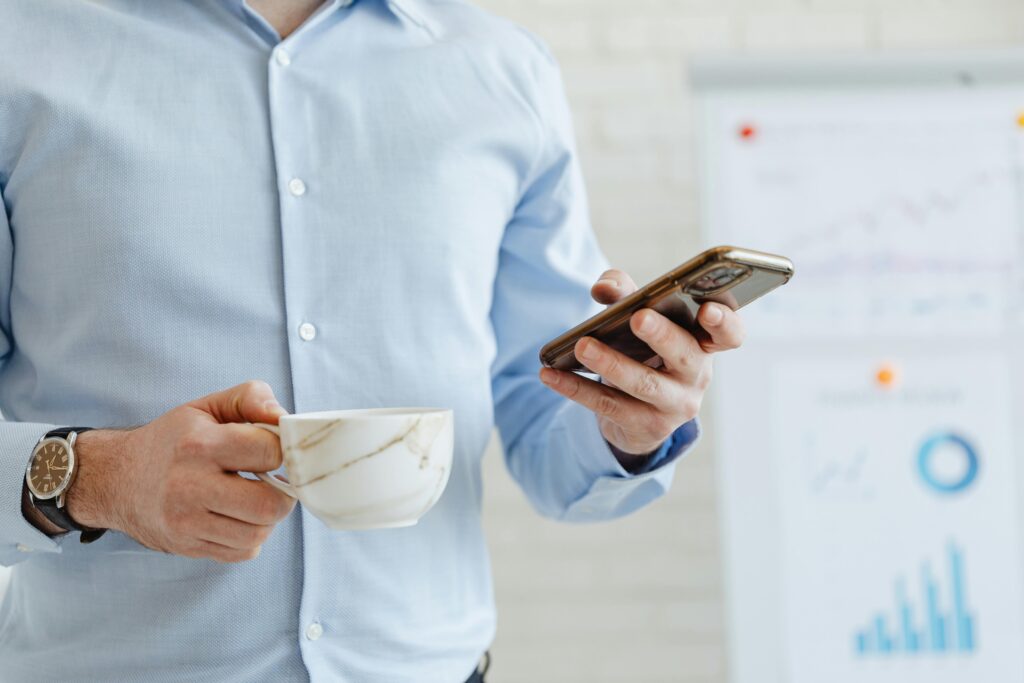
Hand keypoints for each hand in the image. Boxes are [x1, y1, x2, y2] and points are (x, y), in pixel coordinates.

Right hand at [64, 381, 296, 561]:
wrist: (116, 479)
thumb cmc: (172, 440)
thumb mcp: (207, 407)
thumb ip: (251, 398)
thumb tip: (284, 418)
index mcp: (199, 444)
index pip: (269, 451)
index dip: (282, 450)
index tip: (275, 450)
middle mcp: (190, 485)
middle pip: (268, 504)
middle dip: (283, 493)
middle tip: (275, 482)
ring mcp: (186, 522)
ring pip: (258, 533)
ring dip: (267, 518)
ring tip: (255, 498)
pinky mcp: (186, 546)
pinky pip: (241, 553)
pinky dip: (250, 538)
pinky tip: (238, 517)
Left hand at [539, 268, 744, 465]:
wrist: (637, 408)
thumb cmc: (644, 348)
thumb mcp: (639, 317)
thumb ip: (625, 293)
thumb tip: (603, 288)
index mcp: (704, 343)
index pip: (729, 334)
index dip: (724, 322)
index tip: (707, 309)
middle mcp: (697, 376)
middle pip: (685, 356)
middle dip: (662, 336)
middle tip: (637, 318)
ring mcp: (673, 406)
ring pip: (644, 385)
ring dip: (611, 364)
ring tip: (582, 346)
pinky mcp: (644, 426)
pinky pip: (609, 406)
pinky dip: (576, 388)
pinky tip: (550, 374)